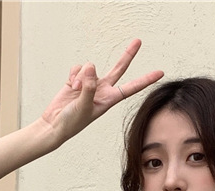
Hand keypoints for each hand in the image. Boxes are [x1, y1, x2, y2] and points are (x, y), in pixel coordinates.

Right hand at [41, 39, 163, 143]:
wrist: (55, 124)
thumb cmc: (71, 123)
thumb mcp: (83, 107)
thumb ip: (88, 87)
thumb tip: (91, 67)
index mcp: (109, 99)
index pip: (131, 88)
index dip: (145, 80)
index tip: (159, 73)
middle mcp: (102, 89)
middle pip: (119, 69)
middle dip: (128, 55)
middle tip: (139, 41)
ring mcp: (90, 83)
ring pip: (90, 67)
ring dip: (81, 76)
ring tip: (75, 90)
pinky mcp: (78, 79)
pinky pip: (79, 67)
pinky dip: (73, 74)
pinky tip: (70, 86)